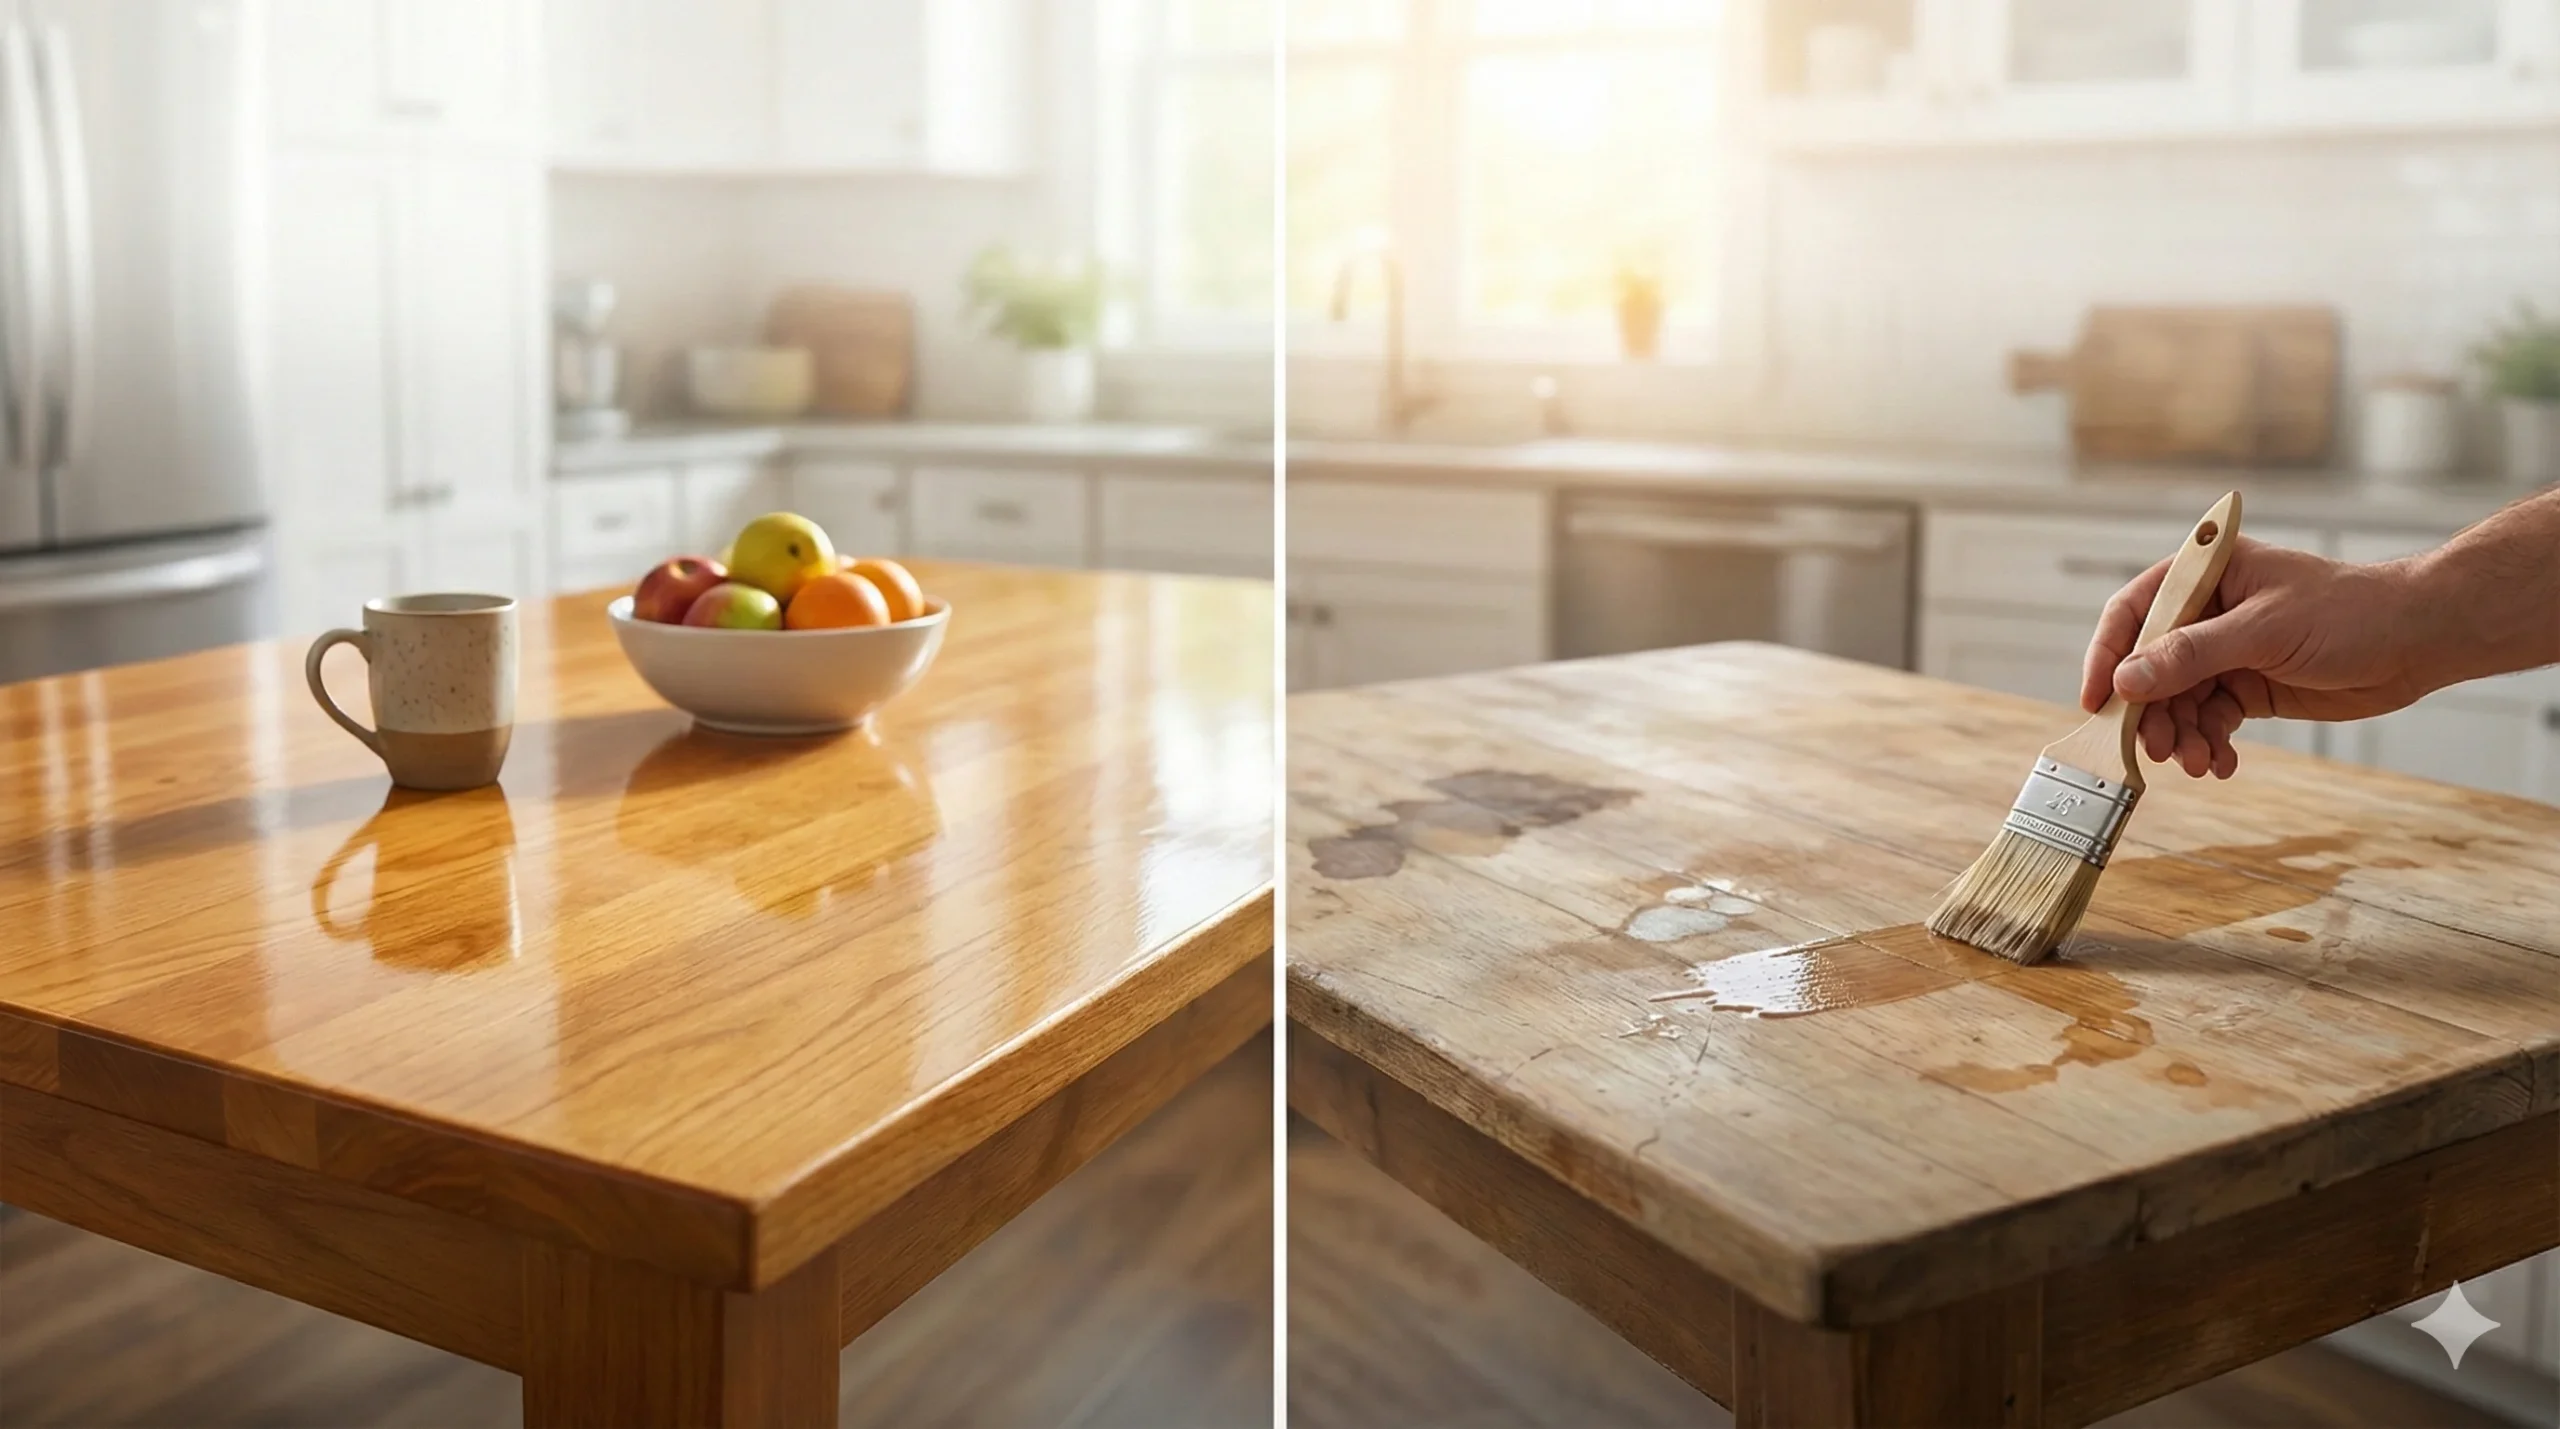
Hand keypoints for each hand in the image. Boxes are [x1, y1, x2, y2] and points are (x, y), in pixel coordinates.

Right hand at [2077, 537, 2437, 778]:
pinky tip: (2222, 763)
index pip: (2134, 613)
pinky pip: (2209, 720)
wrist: (2417, 640)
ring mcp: (2226, 652)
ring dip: (2182, 736)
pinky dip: (2210, 744)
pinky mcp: (2246, 687)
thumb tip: (2127, 680)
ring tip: (2200, 763)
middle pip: (2149, 667)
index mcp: (2204, 576)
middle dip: (2151, 713)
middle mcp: (2207, 613)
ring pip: (2177, 701)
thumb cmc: (2350, 612)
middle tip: (2157, 750)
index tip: (2096, 701)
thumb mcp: (2264, 630)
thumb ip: (2192, 654)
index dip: (2108, 656)